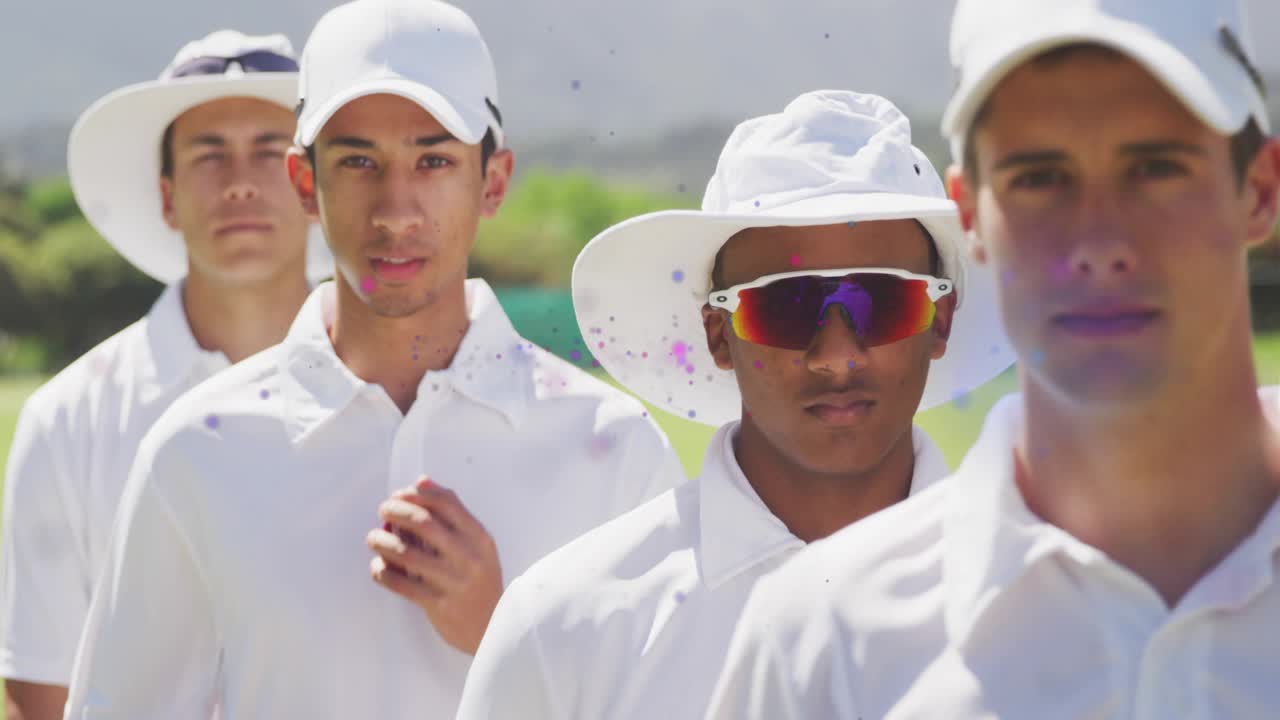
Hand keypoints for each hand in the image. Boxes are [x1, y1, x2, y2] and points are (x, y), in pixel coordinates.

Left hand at [367, 476, 503, 654]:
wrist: (493, 628)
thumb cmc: (479, 581)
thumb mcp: (476, 545)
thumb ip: (451, 514)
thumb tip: (422, 481)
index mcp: (479, 538)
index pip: (447, 503)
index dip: (418, 495)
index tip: (400, 493)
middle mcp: (469, 558)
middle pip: (425, 524)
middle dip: (397, 512)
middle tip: (383, 510)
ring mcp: (454, 582)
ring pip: (407, 554)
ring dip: (383, 542)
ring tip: (374, 538)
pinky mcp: (439, 605)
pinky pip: (401, 584)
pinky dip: (384, 572)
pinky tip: (378, 567)